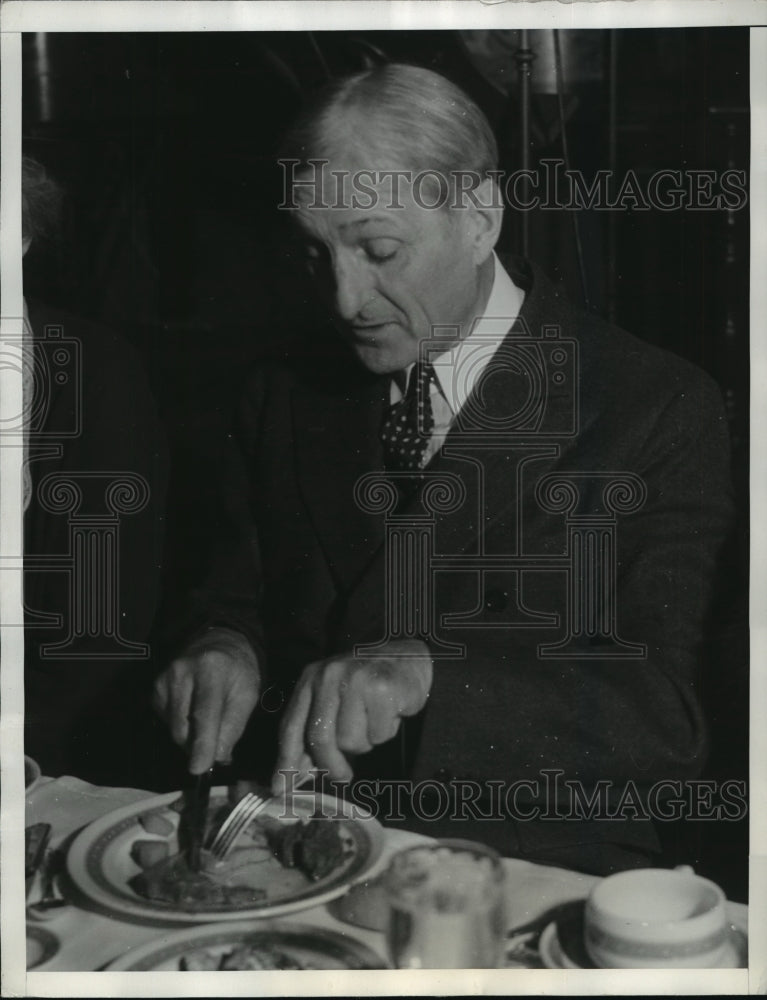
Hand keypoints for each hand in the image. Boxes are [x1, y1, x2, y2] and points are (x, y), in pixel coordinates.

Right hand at [152, 629, 260, 773]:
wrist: (218, 642)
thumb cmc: (238, 670)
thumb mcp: (247, 694)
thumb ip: (234, 726)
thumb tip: (218, 758)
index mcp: (211, 669)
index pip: (204, 712)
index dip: (202, 743)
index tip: (200, 769)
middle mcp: (181, 672)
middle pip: (183, 727)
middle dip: (198, 746)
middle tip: (215, 746)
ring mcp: (163, 680)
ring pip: (173, 729)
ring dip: (190, 737)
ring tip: (207, 722)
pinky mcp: (155, 689)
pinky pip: (166, 721)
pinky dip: (181, 725)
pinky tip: (192, 711)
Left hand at [272, 639, 431, 789]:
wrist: (408, 658)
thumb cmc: (368, 686)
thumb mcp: (335, 700)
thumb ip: (316, 730)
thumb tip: (296, 773)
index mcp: (311, 678)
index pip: (291, 726)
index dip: (285, 760)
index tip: (281, 789)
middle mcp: (328, 675)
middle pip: (320, 738)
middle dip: (331, 765)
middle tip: (343, 776)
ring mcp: (354, 680)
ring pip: (350, 740)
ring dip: (366, 741)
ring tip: (373, 720)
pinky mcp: (381, 688)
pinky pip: (377, 734)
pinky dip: (385, 731)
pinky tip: (390, 712)